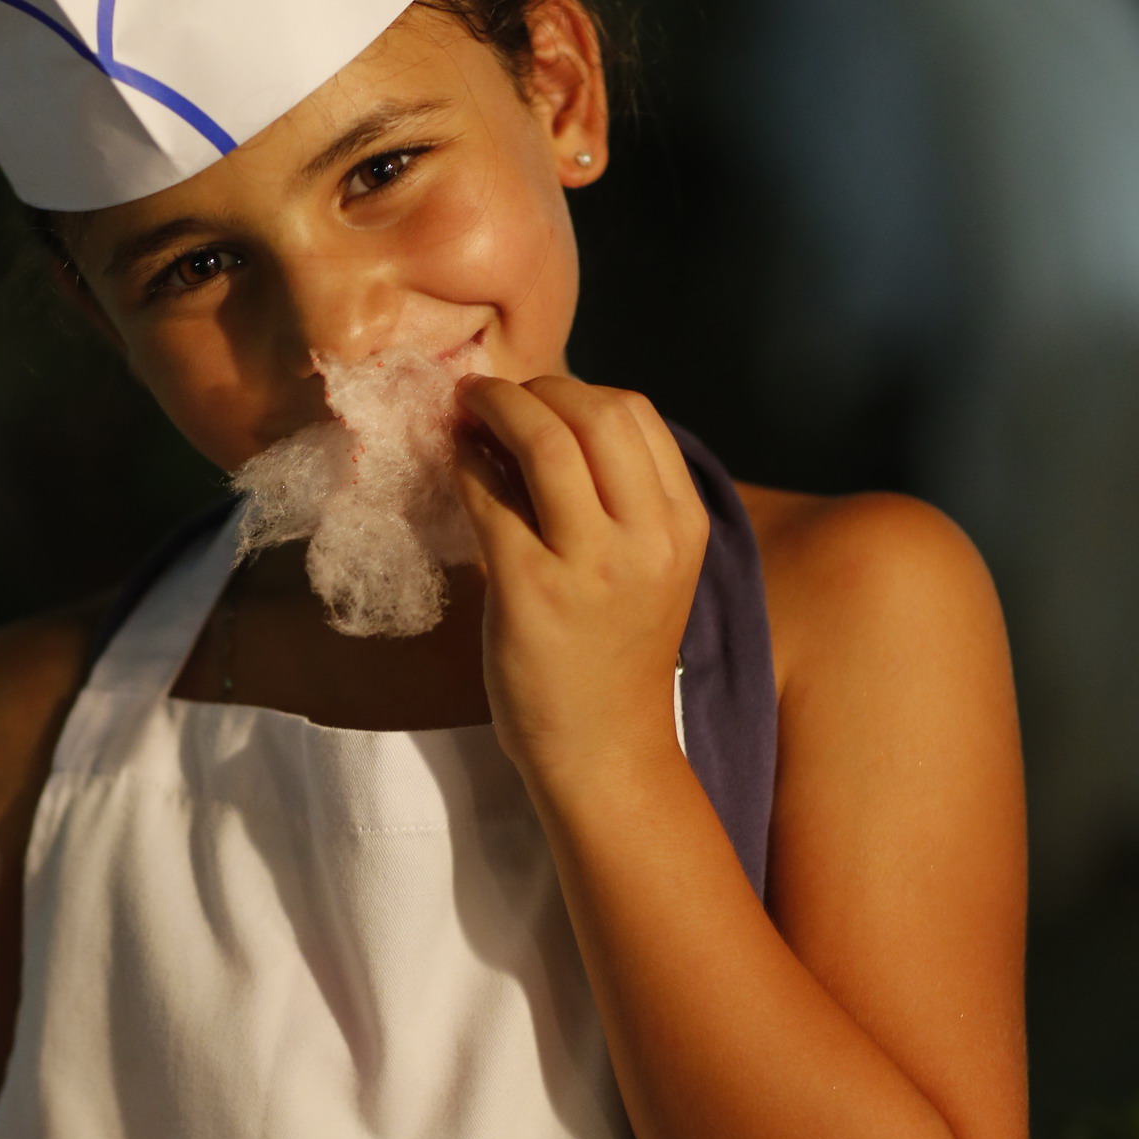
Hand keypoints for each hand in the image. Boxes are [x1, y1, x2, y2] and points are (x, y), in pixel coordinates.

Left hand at [453, 377, 707, 786]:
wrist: (604, 750)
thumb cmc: (614, 657)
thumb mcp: (646, 568)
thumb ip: (617, 499)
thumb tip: (543, 419)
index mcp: (683, 525)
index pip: (637, 415)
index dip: (578, 389)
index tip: (538, 397)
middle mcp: (646, 538)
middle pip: (597, 412)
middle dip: (537, 388)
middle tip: (494, 395)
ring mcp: (591, 564)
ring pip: (546, 441)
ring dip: (497, 408)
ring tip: (466, 407)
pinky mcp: (530, 590)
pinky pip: (491, 497)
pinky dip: (467, 463)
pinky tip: (456, 462)